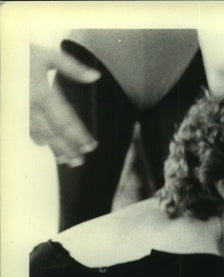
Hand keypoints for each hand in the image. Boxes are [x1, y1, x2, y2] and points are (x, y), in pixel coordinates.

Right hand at [30, 43, 99, 165]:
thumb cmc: (19, 53)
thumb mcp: (47, 55)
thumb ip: (72, 67)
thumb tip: (95, 76)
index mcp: (43, 93)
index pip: (66, 120)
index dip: (79, 135)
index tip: (91, 145)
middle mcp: (31, 105)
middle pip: (54, 132)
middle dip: (69, 147)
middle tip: (80, 160)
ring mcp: (19, 110)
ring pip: (39, 134)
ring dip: (54, 148)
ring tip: (67, 159)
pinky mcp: (11, 111)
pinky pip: (25, 128)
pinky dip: (37, 139)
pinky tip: (45, 144)